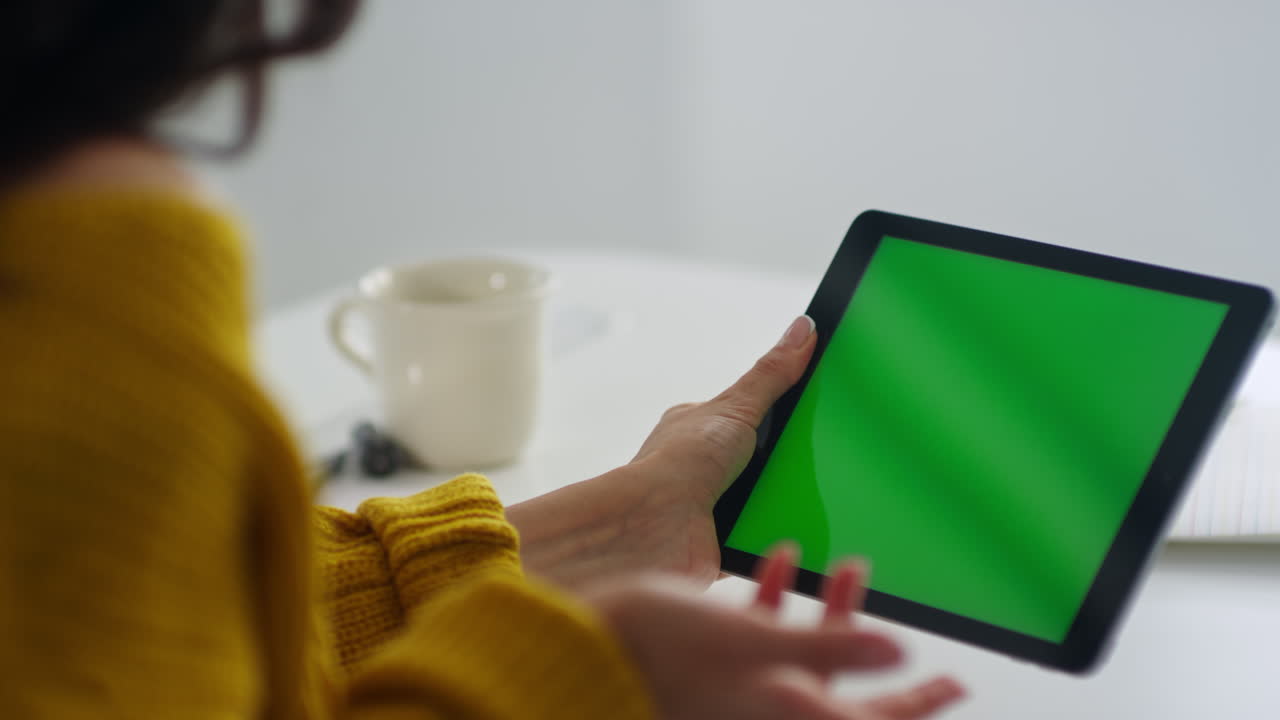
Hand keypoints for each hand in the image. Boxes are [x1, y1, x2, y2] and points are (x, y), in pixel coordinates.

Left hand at [508, 316, 817, 589]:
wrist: (653, 529)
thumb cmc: (678, 463)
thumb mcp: (735, 408)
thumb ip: (772, 374)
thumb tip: (803, 328)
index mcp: (703, 427)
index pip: (756, 413)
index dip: (789, 414)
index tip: (825, 411)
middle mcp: (706, 466)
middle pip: (768, 457)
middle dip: (794, 462)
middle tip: (836, 459)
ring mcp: (715, 506)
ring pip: (770, 498)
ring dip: (789, 501)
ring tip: (829, 499)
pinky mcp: (725, 543)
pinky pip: (766, 539)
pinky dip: (783, 539)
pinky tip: (806, 536)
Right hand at [587, 545, 964, 719]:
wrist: (587, 646)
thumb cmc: (666, 650)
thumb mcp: (756, 645)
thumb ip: (830, 650)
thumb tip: (901, 654)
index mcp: (788, 713)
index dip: (919, 704)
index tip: (956, 684)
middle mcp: (770, 704)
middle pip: (847, 688)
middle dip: (880, 654)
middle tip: (917, 641)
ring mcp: (743, 684)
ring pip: (806, 652)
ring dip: (832, 610)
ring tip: (852, 565)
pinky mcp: (717, 662)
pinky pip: (763, 633)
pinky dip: (779, 598)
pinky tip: (784, 557)